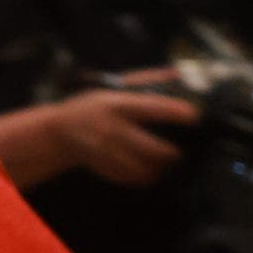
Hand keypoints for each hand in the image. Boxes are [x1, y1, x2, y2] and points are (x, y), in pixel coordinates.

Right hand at [44, 86, 198, 186]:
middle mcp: (109, 128)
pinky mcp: (104, 168)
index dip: (173, 111)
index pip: (149, 107)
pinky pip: (133, 178)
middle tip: (179, 150)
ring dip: (161, 168)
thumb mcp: (113, 86)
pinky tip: (149, 170)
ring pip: (145, 168)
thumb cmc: (92, 106)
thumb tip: (178, 73)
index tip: (193, 114)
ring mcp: (105, 151)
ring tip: (166, 163)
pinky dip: (146, 177)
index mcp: (114, 104)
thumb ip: (146, 80)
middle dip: (173, 152)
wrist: (59, 130)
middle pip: (152, 147)